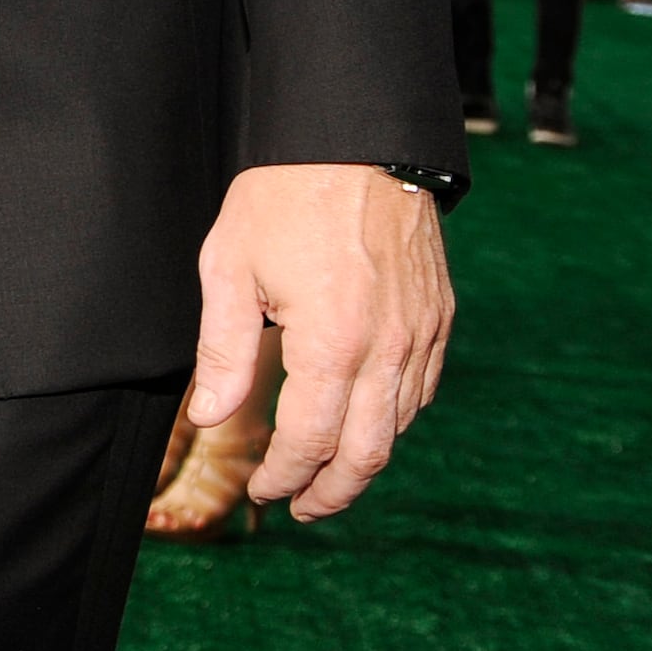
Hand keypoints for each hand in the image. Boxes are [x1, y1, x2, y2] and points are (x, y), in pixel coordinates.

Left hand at [189, 163, 450, 522]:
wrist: (357, 140)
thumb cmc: (283, 197)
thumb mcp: (230, 266)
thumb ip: (223, 350)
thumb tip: (211, 417)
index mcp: (332, 343)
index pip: (309, 441)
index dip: (284, 476)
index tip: (264, 491)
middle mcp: (388, 350)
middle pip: (368, 454)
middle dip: (333, 493)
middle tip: (302, 510)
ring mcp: (422, 335)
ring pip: (400, 426)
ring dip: (364, 461)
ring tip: (328, 474)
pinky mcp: (439, 318)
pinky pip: (423, 389)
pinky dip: (394, 418)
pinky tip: (365, 420)